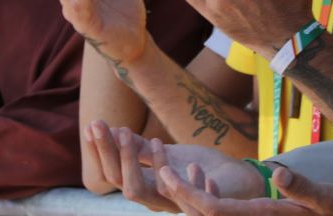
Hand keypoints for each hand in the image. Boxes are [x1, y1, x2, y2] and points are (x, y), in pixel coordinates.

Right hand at [86, 120, 265, 203]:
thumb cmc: (202, 168)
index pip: (115, 175)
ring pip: (156, 193)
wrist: (239, 181)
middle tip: (116, 128)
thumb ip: (143, 150)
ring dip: (155, 165)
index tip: (93, 125)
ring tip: (155, 140)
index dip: (102, 152)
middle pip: (128, 187)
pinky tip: (195, 166)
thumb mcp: (170, 155)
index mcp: (148, 188)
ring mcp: (184, 206)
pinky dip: (193, 185)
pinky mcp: (211, 208)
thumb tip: (114, 131)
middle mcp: (160, 201)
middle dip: (119, 157)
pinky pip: (199, 202)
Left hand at [155, 162, 332, 215]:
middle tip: (157, 164)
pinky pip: (220, 209)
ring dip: (187, 191)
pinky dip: (205, 192)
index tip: (167, 173)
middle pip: (201, 212)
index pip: (212, 211)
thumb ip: (302, 188)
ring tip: (171, 166)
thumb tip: (279, 175)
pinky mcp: (253, 215)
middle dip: (177, 192)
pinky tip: (202, 174)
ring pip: (207, 210)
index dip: (187, 193)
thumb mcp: (326, 197)